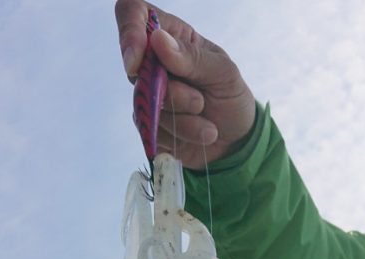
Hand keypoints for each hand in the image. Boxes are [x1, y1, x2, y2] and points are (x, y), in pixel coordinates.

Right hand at [115, 2, 255, 168]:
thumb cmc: (231, 97)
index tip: (137, 62)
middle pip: (137, 70)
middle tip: (200, 102)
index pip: (134, 13)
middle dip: (172, 94)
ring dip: (182, 120)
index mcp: (172, 36)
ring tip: (208, 126)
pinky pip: (151, 130)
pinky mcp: (149, 123)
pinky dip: (179, 136)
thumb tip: (157, 40)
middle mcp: (154, 62)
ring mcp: (148, 93)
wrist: (236, 140)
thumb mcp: (224, 73)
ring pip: (145, 104)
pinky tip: (199, 135)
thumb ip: (193, 57)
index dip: (128, 31)